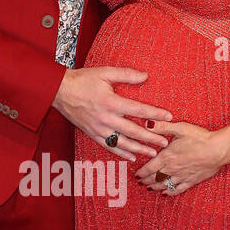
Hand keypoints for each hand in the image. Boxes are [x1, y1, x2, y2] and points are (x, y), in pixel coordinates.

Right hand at [52, 67, 173, 160]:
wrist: (60, 91)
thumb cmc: (83, 80)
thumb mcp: (105, 72)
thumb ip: (126, 74)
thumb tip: (145, 76)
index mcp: (111, 102)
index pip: (139, 110)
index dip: (155, 114)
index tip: (169, 117)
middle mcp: (106, 118)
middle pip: (134, 131)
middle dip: (151, 137)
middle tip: (165, 143)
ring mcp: (99, 129)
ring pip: (123, 143)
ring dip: (139, 149)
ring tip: (153, 153)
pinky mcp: (92, 134)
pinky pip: (109, 147)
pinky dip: (121, 153)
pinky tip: (132, 156)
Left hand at [134, 121, 229, 194]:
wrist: (218, 150)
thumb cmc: (200, 138)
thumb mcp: (180, 128)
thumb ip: (162, 126)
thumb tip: (147, 123)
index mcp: (167, 156)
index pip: (149, 167)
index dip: (141, 172)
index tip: (136, 174)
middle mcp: (172, 168)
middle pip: (155, 178)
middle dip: (146, 180)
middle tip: (140, 182)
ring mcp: (182, 176)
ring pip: (164, 185)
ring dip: (155, 187)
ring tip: (149, 188)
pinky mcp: (192, 180)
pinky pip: (178, 189)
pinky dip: (170, 192)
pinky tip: (165, 193)